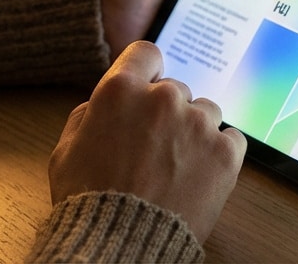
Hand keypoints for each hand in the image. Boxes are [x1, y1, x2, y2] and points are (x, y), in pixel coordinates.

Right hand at [48, 41, 246, 241]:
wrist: (120, 247)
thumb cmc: (89, 202)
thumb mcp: (66, 150)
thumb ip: (90, 114)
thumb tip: (107, 102)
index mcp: (120, 90)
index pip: (146, 53)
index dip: (147, 72)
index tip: (148, 89)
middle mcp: (162, 98)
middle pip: (176, 89)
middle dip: (167, 112)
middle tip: (156, 148)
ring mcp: (197, 124)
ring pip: (206, 111)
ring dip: (195, 131)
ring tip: (177, 166)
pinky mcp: (225, 152)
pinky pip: (231, 139)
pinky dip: (220, 153)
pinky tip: (200, 175)